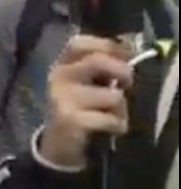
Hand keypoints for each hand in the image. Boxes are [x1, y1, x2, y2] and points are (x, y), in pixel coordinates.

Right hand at [39, 35, 136, 167]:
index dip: (106, 45)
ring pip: (113, 95)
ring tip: (114, 115)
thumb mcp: (85, 84)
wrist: (58, 145)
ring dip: (121, 108)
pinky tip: (110, 128)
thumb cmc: (79, 109)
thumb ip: (101, 68)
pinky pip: (110, 118)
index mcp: (63, 65)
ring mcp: (62, 98)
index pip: (78, 43)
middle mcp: (58, 77)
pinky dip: (117, 125)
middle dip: (122, 71)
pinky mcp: (70, 119)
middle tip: (127, 83)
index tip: (124, 56)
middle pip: (97, 61)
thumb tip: (130, 57)